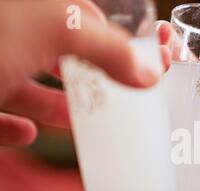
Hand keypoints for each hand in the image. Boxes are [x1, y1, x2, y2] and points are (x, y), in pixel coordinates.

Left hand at [0, 0, 169, 146]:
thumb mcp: (54, 30)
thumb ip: (108, 49)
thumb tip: (150, 76)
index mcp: (36, 9)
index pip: (83, 19)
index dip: (115, 41)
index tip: (140, 65)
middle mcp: (11, 35)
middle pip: (56, 56)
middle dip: (87, 78)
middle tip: (117, 97)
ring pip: (26, 88)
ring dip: (54, 106)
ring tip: (80, 120)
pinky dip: (15, 129)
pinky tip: (29, 134)